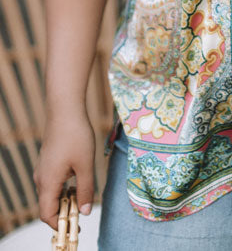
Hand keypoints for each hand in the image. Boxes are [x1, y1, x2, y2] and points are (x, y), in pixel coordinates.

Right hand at [34, 109, 95, 230]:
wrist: (65, 109)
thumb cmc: (76, 135)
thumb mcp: (85, 165)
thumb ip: (85, 190)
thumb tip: (84, 212)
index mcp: (48, 182)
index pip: (47, 214)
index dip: (60, 224)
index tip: (76, 225)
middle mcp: (41, 178)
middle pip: (48, 205)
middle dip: (64, 212)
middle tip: (83, 210)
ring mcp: (43, 168)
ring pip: (51, 192)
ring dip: (65, 198)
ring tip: (83, 193)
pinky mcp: (47, 160)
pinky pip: (52, 181)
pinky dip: (63, 187)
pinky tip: (78, 178)